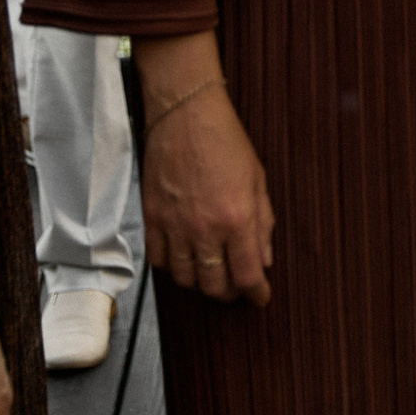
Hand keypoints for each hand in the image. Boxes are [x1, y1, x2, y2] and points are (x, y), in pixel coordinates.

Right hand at [140, 75, 273, 305]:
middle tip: (236, 287)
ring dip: (200, 283)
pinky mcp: (151, 219)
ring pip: (185, 278)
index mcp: (237, 218)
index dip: (256, 292)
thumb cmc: (226, 142)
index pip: (247, 274)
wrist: (186, 117)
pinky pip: (159, 261)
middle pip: (214, 285)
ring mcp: (174, 226)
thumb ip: (263, 223)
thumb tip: (264, 258)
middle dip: (229, 293)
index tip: (260, 297)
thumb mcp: (258, 180)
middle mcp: (204, 229)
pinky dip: (172, 267)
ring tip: (210, 274)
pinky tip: (183, 259)